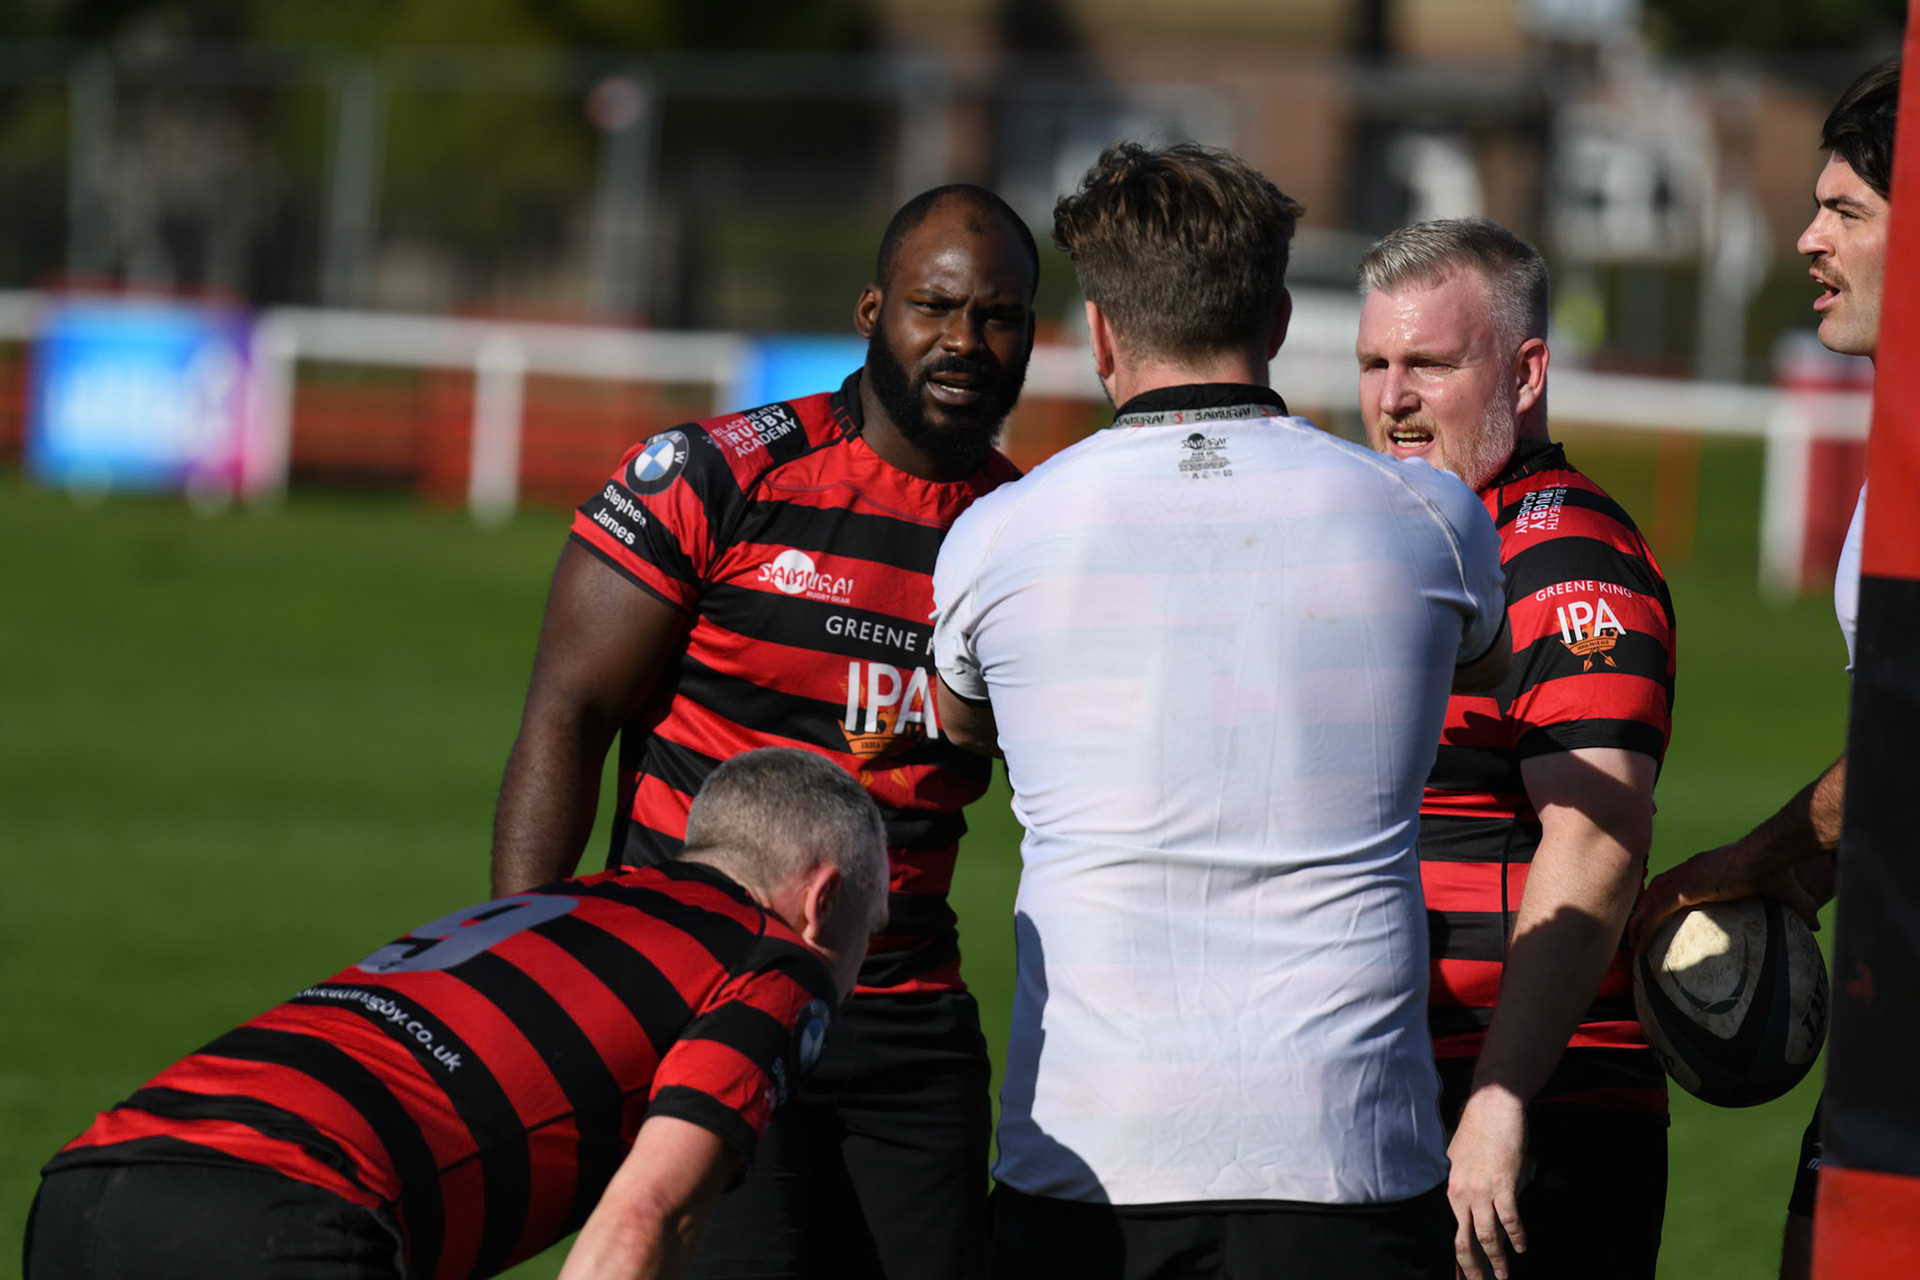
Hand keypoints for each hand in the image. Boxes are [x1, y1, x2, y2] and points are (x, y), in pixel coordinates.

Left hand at [1447, 1088, 1527, 1279]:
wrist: (1492, 1108)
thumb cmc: (1478, 1130)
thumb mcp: (1459, 1159)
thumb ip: (1462, 1182)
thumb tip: (1469, 1201)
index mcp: (1451, 1189)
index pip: (1451, 1230)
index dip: (1457, 1256)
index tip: (1460, 1273)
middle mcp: (1461, 1194)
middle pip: (1463, 1241)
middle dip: (1472, 1268)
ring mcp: (1482, 1191)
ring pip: (1486, 1236)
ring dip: (1496, 1260)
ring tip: (1503, 1276)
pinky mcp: (1503, 1185)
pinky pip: (1509, 1219)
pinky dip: (1516, 1237)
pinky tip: (1521, 1248)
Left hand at [1627, 842, 1820, 952]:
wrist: (1769, 855)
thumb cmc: (1776, 868)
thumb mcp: (1787, 893)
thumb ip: (1799, 909)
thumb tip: (1818, 926)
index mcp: (1704, 870)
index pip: (1675, 882)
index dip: (1662, 897)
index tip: (1655, 913)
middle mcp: (1687, 872)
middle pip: (1654, 891)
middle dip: (1642, 911)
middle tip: (1634, 930)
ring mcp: (1683, 879)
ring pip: (1649, 903)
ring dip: (1637, 923)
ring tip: (1631, 943)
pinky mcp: (1685, 889)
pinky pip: (1657, 912)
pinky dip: (1646, 928)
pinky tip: (1639, 944)